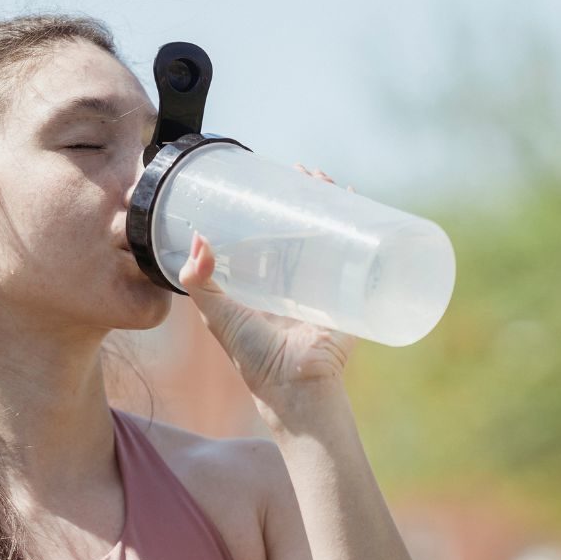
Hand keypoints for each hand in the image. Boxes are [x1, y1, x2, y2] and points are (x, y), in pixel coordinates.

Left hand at [177, 165, 357, 418]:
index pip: (269, 236)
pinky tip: (360, 203)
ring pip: (332, 235)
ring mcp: (326, 286)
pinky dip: (363, 226)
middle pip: (304, 228)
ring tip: (328, 180)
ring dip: (333, 204)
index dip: (269, 209)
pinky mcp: (350, 293)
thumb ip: (201, 283)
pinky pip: (359, 253)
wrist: (297, 387)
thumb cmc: (255, 358)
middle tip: (303, 172)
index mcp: (265, 285)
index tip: (267, 181)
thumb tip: (197, 239)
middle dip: (305, 198)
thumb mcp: (219, 316)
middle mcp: (296, 282)